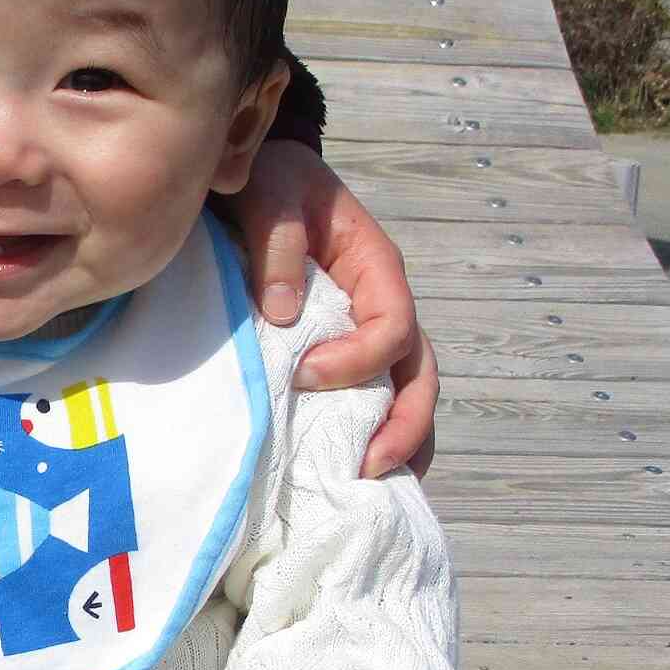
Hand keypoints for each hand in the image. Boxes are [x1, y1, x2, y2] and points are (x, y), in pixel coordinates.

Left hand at [229, 137, 438, 478]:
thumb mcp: (270, 188)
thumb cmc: (266, 180)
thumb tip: (283, 311)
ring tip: (371, 489)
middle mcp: (382, 305)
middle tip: (366, 467)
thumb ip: (278, 240)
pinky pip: (370, 400)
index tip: (305, 376)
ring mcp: (365, 334)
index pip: (392, 324)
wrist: (251, 184)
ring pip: (404, 395)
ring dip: (398, 444)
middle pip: (417, 374)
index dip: (359, 358)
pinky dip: (370, 438)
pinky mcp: (339, 354)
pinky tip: (349, 475)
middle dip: (403, 425)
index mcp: (375, 266)